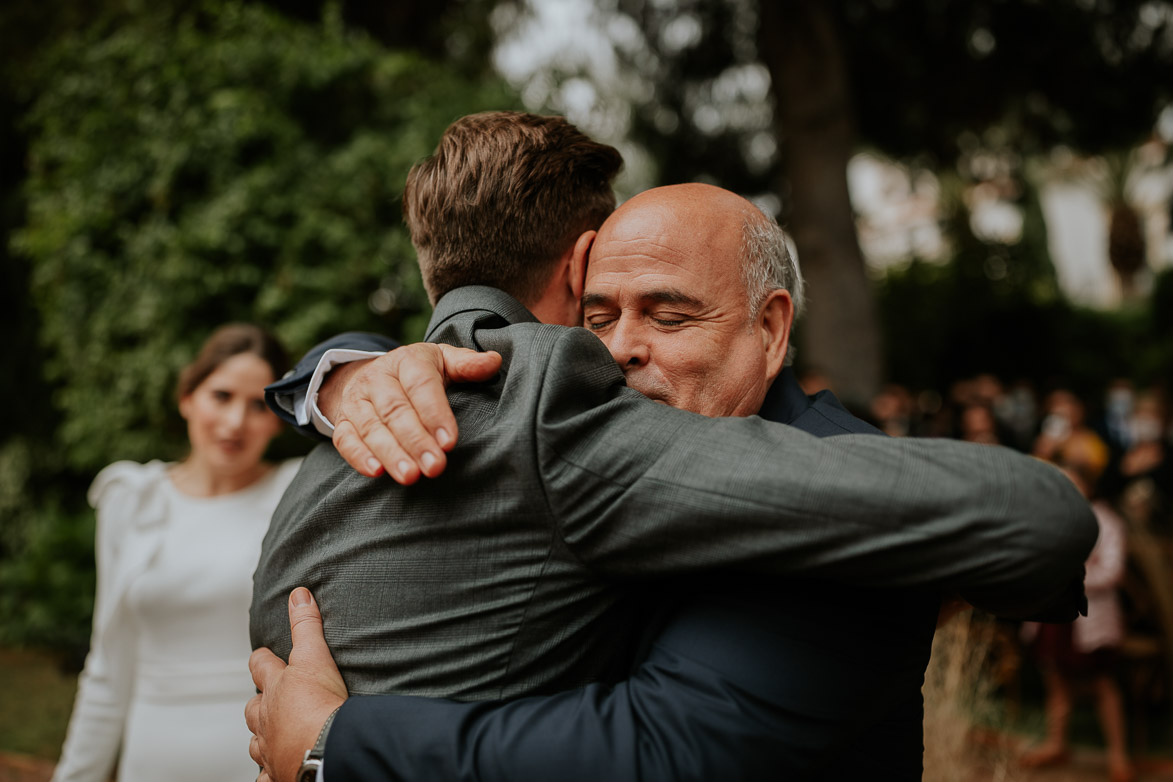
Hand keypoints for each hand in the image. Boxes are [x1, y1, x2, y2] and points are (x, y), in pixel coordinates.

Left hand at [246, 588, 347, 781]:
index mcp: (275, 689)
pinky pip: (266, 775)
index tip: (264, 655)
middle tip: (269, 697)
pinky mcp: (278, 774)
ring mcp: (270, 750)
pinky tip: (275, 770)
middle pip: (253, 708)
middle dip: (259, 701)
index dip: (263, 659)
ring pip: (257, 742)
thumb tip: (298, 595)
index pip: (261, 666)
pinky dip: (269, 771)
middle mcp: (266, 720)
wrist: (327, 752)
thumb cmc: (320, 708)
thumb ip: (307, 626)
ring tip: (273, 733)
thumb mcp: (315, 658)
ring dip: (263, 736)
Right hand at [321, 344, 501, 483]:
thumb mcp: (443, 361)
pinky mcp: (343, 421)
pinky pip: (345, 439)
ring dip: (391, 454)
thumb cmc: (419, 372)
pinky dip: (358, 456)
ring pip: (371, 427)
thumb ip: (467, 364)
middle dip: (416, 441)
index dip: (435, 413)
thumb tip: (494, 361)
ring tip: (410, 476)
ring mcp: (357, 400)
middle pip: (395, 410)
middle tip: (435, 466)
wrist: (373, 374)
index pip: (421, 385)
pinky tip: (376, 472)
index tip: (450, 441)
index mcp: (407, 360)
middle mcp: (377, 378)